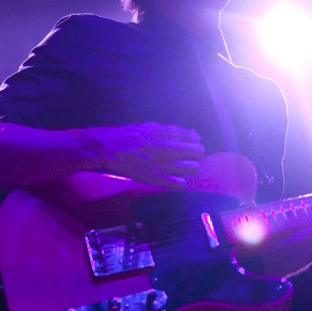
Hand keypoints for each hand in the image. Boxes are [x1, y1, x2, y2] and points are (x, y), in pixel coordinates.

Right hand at [83, 122, 204, 189]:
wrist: (112, 148)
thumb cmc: (132, 136)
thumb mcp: (154, 127)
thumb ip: (174, 131)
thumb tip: (192, 133)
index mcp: (170, 133)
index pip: (196, 139)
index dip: (193, 144)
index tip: (187, 148)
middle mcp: (172, 148)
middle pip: (199, 153)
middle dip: (194, 157)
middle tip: (186, 160)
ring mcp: (166, 164)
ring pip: (194, 169)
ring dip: (189, 170)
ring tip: (181, 171)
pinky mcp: (158, 178)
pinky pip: (181, 184)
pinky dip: (179, 183)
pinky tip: (173, 180)